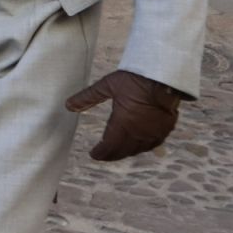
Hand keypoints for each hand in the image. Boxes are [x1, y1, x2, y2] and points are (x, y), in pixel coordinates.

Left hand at [66, 69, 184, 160]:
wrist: (164, 78)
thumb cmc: (134, 80)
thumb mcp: (107, 86)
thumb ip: (87, 97)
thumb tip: (68, 105)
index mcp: (122, 124)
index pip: (109, 145)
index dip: (101, 152)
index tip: (94, 154)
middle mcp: (138, 132)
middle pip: (122, 150)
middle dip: (111, 154)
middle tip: (104, 155)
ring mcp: (152, 133)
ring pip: (137, 149)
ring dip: (126, 152)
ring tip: (118, 151)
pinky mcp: (164, 130)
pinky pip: (152, 144)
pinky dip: (142, 147)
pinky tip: (139, 145)